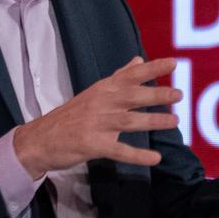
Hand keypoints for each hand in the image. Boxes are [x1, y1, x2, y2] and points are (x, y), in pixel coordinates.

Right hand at [13, 56, 181, 177]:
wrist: (39, 139)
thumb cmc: (71, 116)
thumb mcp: (94, 93)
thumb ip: (118, 77)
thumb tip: (138, 59)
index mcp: (102, 89)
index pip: (130, 75)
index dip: (152, 68)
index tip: (173, 63)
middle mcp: (101, 103)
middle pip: (132, 96)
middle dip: (156, 94)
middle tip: (179, 94)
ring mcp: (96, 124)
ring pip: (129, 121)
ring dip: (153, 121)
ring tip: (174, 121)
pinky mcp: (93, 145)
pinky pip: (120, 151)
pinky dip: (138, 155)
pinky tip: (155, 158)